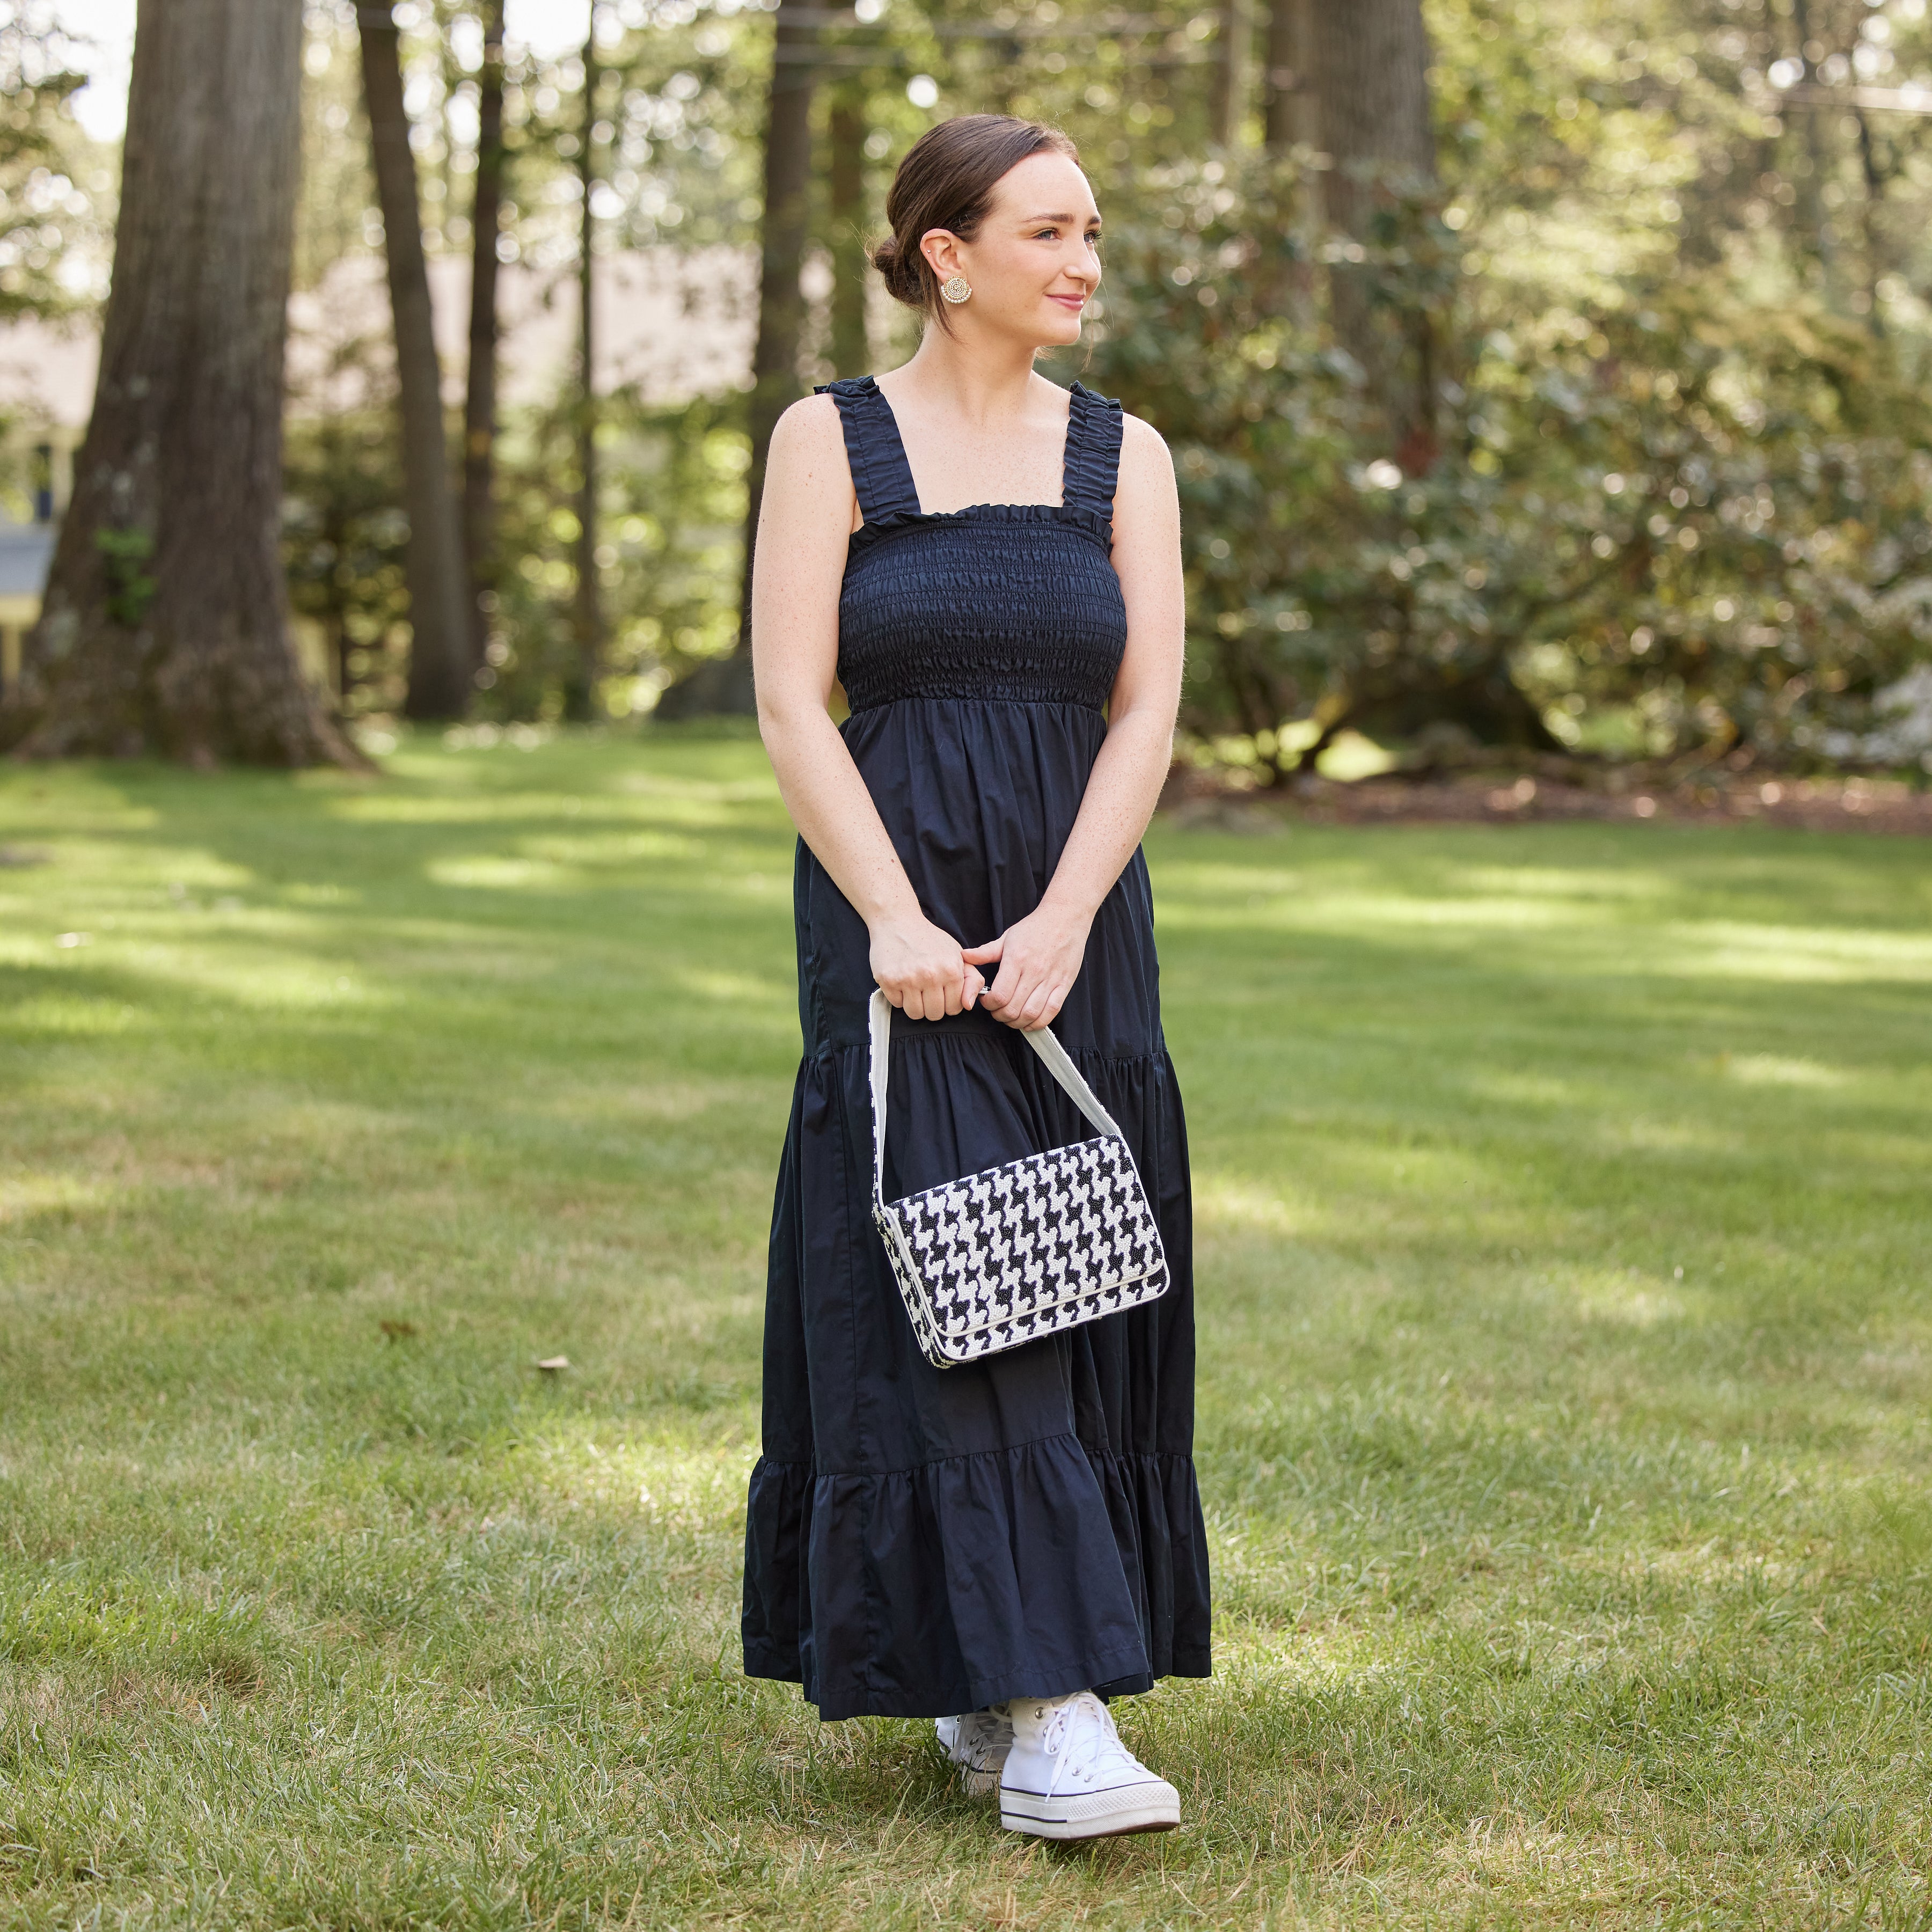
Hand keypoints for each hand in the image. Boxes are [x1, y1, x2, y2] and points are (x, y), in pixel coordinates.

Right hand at [870, 914, 984, 1020]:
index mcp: (951, 970)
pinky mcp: (888, 980)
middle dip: (932, 1006)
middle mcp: (931, 975)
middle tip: (926, 990)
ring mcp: (908, 978)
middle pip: (935, 1014)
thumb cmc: (929, 940)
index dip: (948, 1003)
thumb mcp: (958, 955)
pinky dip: (898, 997)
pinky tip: (901, 981)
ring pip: (915, 1014)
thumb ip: (972, 980)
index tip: (942, 992)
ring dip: (914, 1004)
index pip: (954, 1008)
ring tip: (914, 987)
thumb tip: (969, 1005)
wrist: (898, 921)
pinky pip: (897, 1004)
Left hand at [962, 904, 1091, 1030]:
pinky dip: (1038, 1022)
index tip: (987, 1001)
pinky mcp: (1064, 984)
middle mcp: (1034, 972)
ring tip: (1011, 1018)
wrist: (1065, 917)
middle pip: (1013, 1009)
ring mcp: (1051, 980)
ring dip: (1017, 1023)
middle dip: (1000, 1016)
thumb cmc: (1036, 927)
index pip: (999, 995)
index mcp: (1016, 960)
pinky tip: (1030, 1021)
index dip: (989, 1005)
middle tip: (997, 1011)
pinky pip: (1051, 1012)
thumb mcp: (1007, 937)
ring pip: (1031, 1014)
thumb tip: (964, 957)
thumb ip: (985, 951)